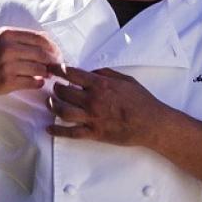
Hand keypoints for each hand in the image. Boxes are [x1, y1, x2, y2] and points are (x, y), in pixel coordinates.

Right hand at [0, 27, 61, 97]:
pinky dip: (38, 83)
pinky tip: (37, 82)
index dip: (52, 46)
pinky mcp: (6, 82)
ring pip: (39, 69)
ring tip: (46, 74)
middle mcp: (8, 48)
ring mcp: (7, 66)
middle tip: (56, 66)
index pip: (40, 38)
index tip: (56, 53)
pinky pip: (31, 82)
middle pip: (42, 54)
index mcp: (7, 34)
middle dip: (53, 61)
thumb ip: (17, 38)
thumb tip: (45, 42)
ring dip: (46, 73)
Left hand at [46, 65, 167, 146]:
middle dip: (55, 88)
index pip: (72, 74)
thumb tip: (91, 70)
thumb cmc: (142, 100)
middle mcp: (93, 100)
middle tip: (55, 87)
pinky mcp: (94, 133)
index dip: (58, 70)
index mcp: (100, 84)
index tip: (52, 68)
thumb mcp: (126, 79)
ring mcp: (92, 117)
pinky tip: (49, 128)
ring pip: (62, 111)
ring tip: (50, 103)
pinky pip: (71, 133)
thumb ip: (106, 73)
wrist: (151, 123)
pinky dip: (57, 131)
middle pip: (63, 92)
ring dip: (52, 106)